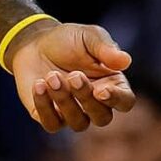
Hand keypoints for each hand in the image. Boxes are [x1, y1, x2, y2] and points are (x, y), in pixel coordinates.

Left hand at [7, 21, 135, 132]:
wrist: (34, 43)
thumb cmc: (67, 40)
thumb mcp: (88, 36)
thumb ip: (106, 48)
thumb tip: (125, 61)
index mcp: (112, 84)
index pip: (124, 101)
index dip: (116, 100)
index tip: (101, 91)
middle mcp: (95, 103)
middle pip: (102, 118)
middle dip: (86, 98)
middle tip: (73, 75)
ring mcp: (73, 113)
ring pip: (78, 123)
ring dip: (64, 101)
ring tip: (51, 76)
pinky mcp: (50, 116)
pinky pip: (52, 124)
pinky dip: (45, 106)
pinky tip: (38, 85)